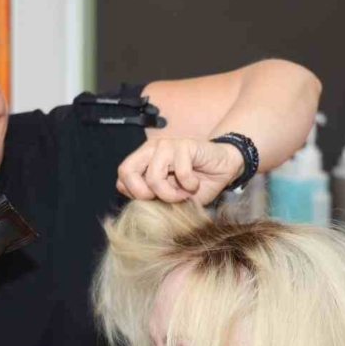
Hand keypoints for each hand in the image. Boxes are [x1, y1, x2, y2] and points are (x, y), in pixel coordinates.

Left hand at [116, 138, 243, 204]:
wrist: (222, 168)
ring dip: (170, 194)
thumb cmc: (194, 184)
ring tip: (183, 194)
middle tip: (162, 199)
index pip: (122, 174)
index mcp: (143, 159)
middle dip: (142, 193)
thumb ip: (149, 195)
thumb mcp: (169, 195)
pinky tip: (195, 184)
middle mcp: (151, 149)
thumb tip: (130, 196)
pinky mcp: (184, 145)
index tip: (152, 200)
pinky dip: (189, 185)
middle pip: (126, 171)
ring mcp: (167, 145)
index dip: (133, 192)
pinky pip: (180, 172)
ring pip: (153, 176)